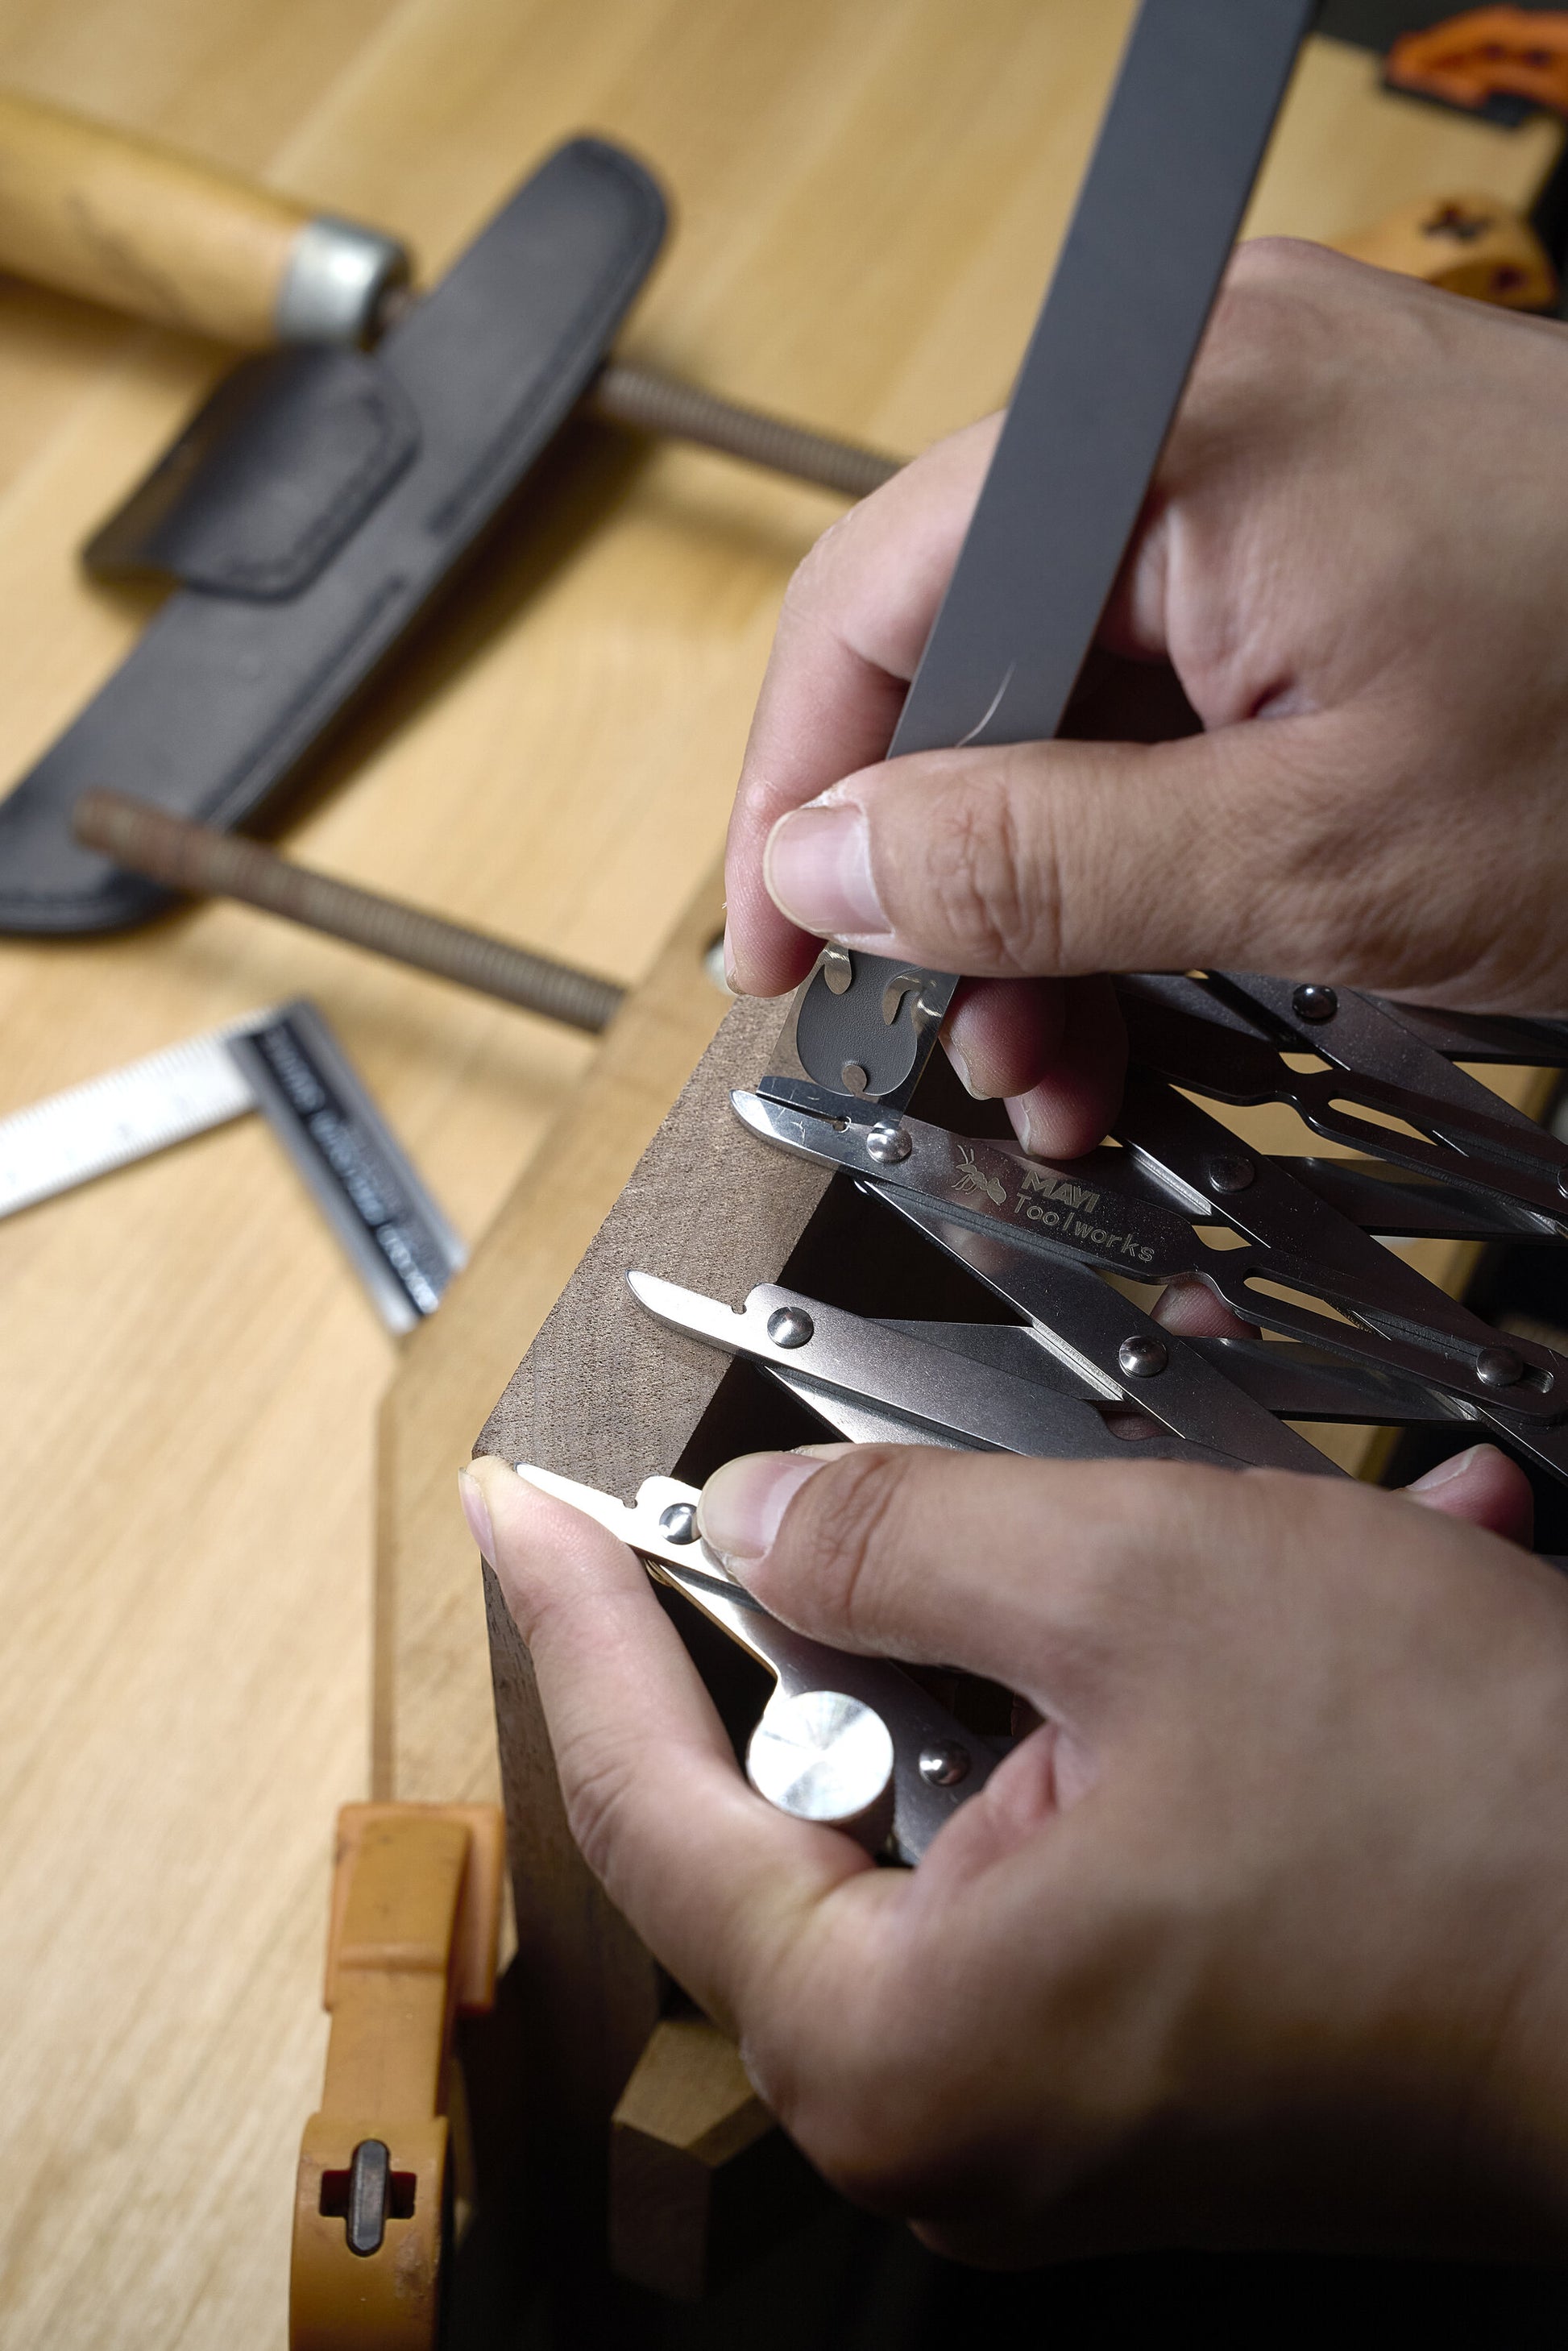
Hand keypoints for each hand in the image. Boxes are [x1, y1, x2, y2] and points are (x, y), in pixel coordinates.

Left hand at [463, 1439, 1567, 2263]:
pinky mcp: (1167, 2066)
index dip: (574, 1620)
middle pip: (820, 1797)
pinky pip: (1099, 1842)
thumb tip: (758, 1518)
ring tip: (1223, 1537)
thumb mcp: (1140, 1590)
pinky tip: (1322, 1610)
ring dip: (1082, 1638)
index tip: (517, 1512)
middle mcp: (962, 2115)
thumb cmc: (1475, 1825)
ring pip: (982, 1795)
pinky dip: (1173, 1715)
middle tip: (910, 1490)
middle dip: (889, 1610)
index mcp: (899, 2039)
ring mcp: (1066, 2105)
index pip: (646, 1798)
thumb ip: (900, 1539)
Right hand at [725, 240, 1567, 1154]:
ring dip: (1043, 884)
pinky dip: (1140, 833)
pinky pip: (1167, 685)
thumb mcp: (1320, 853)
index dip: (803, 795)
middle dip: (946, 877)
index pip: (879, 599)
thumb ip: (1037, 859)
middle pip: (967, 653)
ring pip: (1063, 692)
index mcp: (1182, 425)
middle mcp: (1211, 401)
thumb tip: (831, 866)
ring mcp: (1275, 458)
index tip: (784, 946)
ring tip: (1068, 1045)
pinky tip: (1148, 957)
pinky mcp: (1331, 532)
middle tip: (964, 1033)